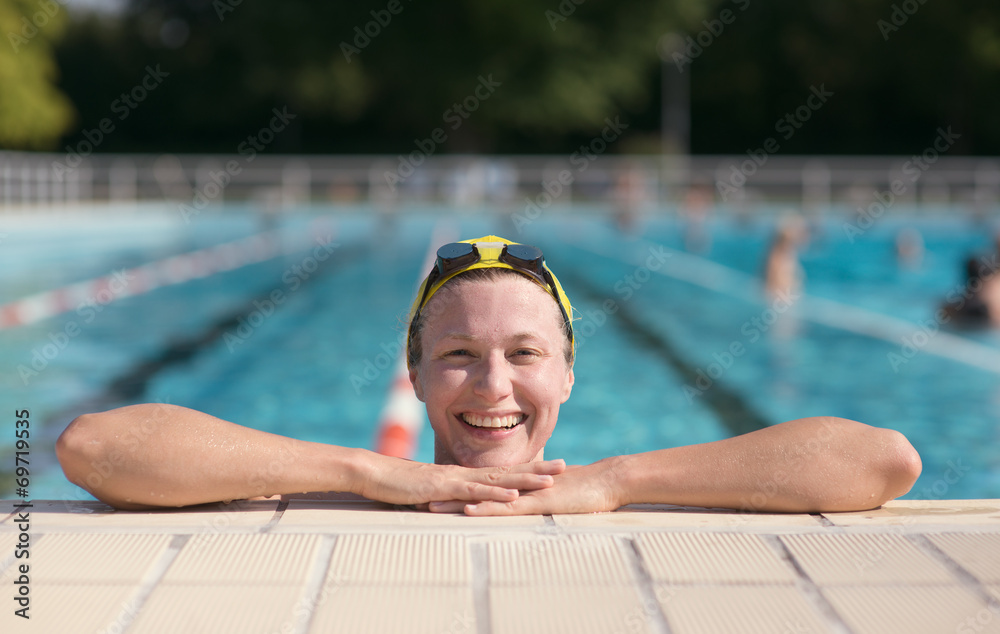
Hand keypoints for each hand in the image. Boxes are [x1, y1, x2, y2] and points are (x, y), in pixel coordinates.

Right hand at [358, 455, 565, 505]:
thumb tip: (458, 504)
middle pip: (508, 471)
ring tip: (550, 480)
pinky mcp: (443, 487)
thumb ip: (445, 497)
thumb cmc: (396, 484)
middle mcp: (464, 473)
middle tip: (565, 466)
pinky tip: (514, 495)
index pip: (501, 471)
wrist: (373, 473)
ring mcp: (455, 479)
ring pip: (497, 479)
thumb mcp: (428, 493)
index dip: (526, 468)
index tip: (549, 467)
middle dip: (538, 469)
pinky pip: (474, 491)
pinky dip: (495, 494)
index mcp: (463, 474)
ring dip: (525, 480)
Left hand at [428, 458, 625, 514]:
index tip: (434, 489)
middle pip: (475, 488)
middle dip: (447, 492)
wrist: (608, 481)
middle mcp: (517, 486)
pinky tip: (468, 509)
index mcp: (518, 484)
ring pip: (484, 497)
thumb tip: (525, 497)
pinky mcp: (537, 503)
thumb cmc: (586, 489)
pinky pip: (506, 507)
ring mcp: (525, 493)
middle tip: (419, 495)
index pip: (481, 485)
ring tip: (431, 504)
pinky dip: (486, 507)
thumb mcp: (554, 494)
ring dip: (458, 501)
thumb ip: (538, 494)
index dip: (458, 486)